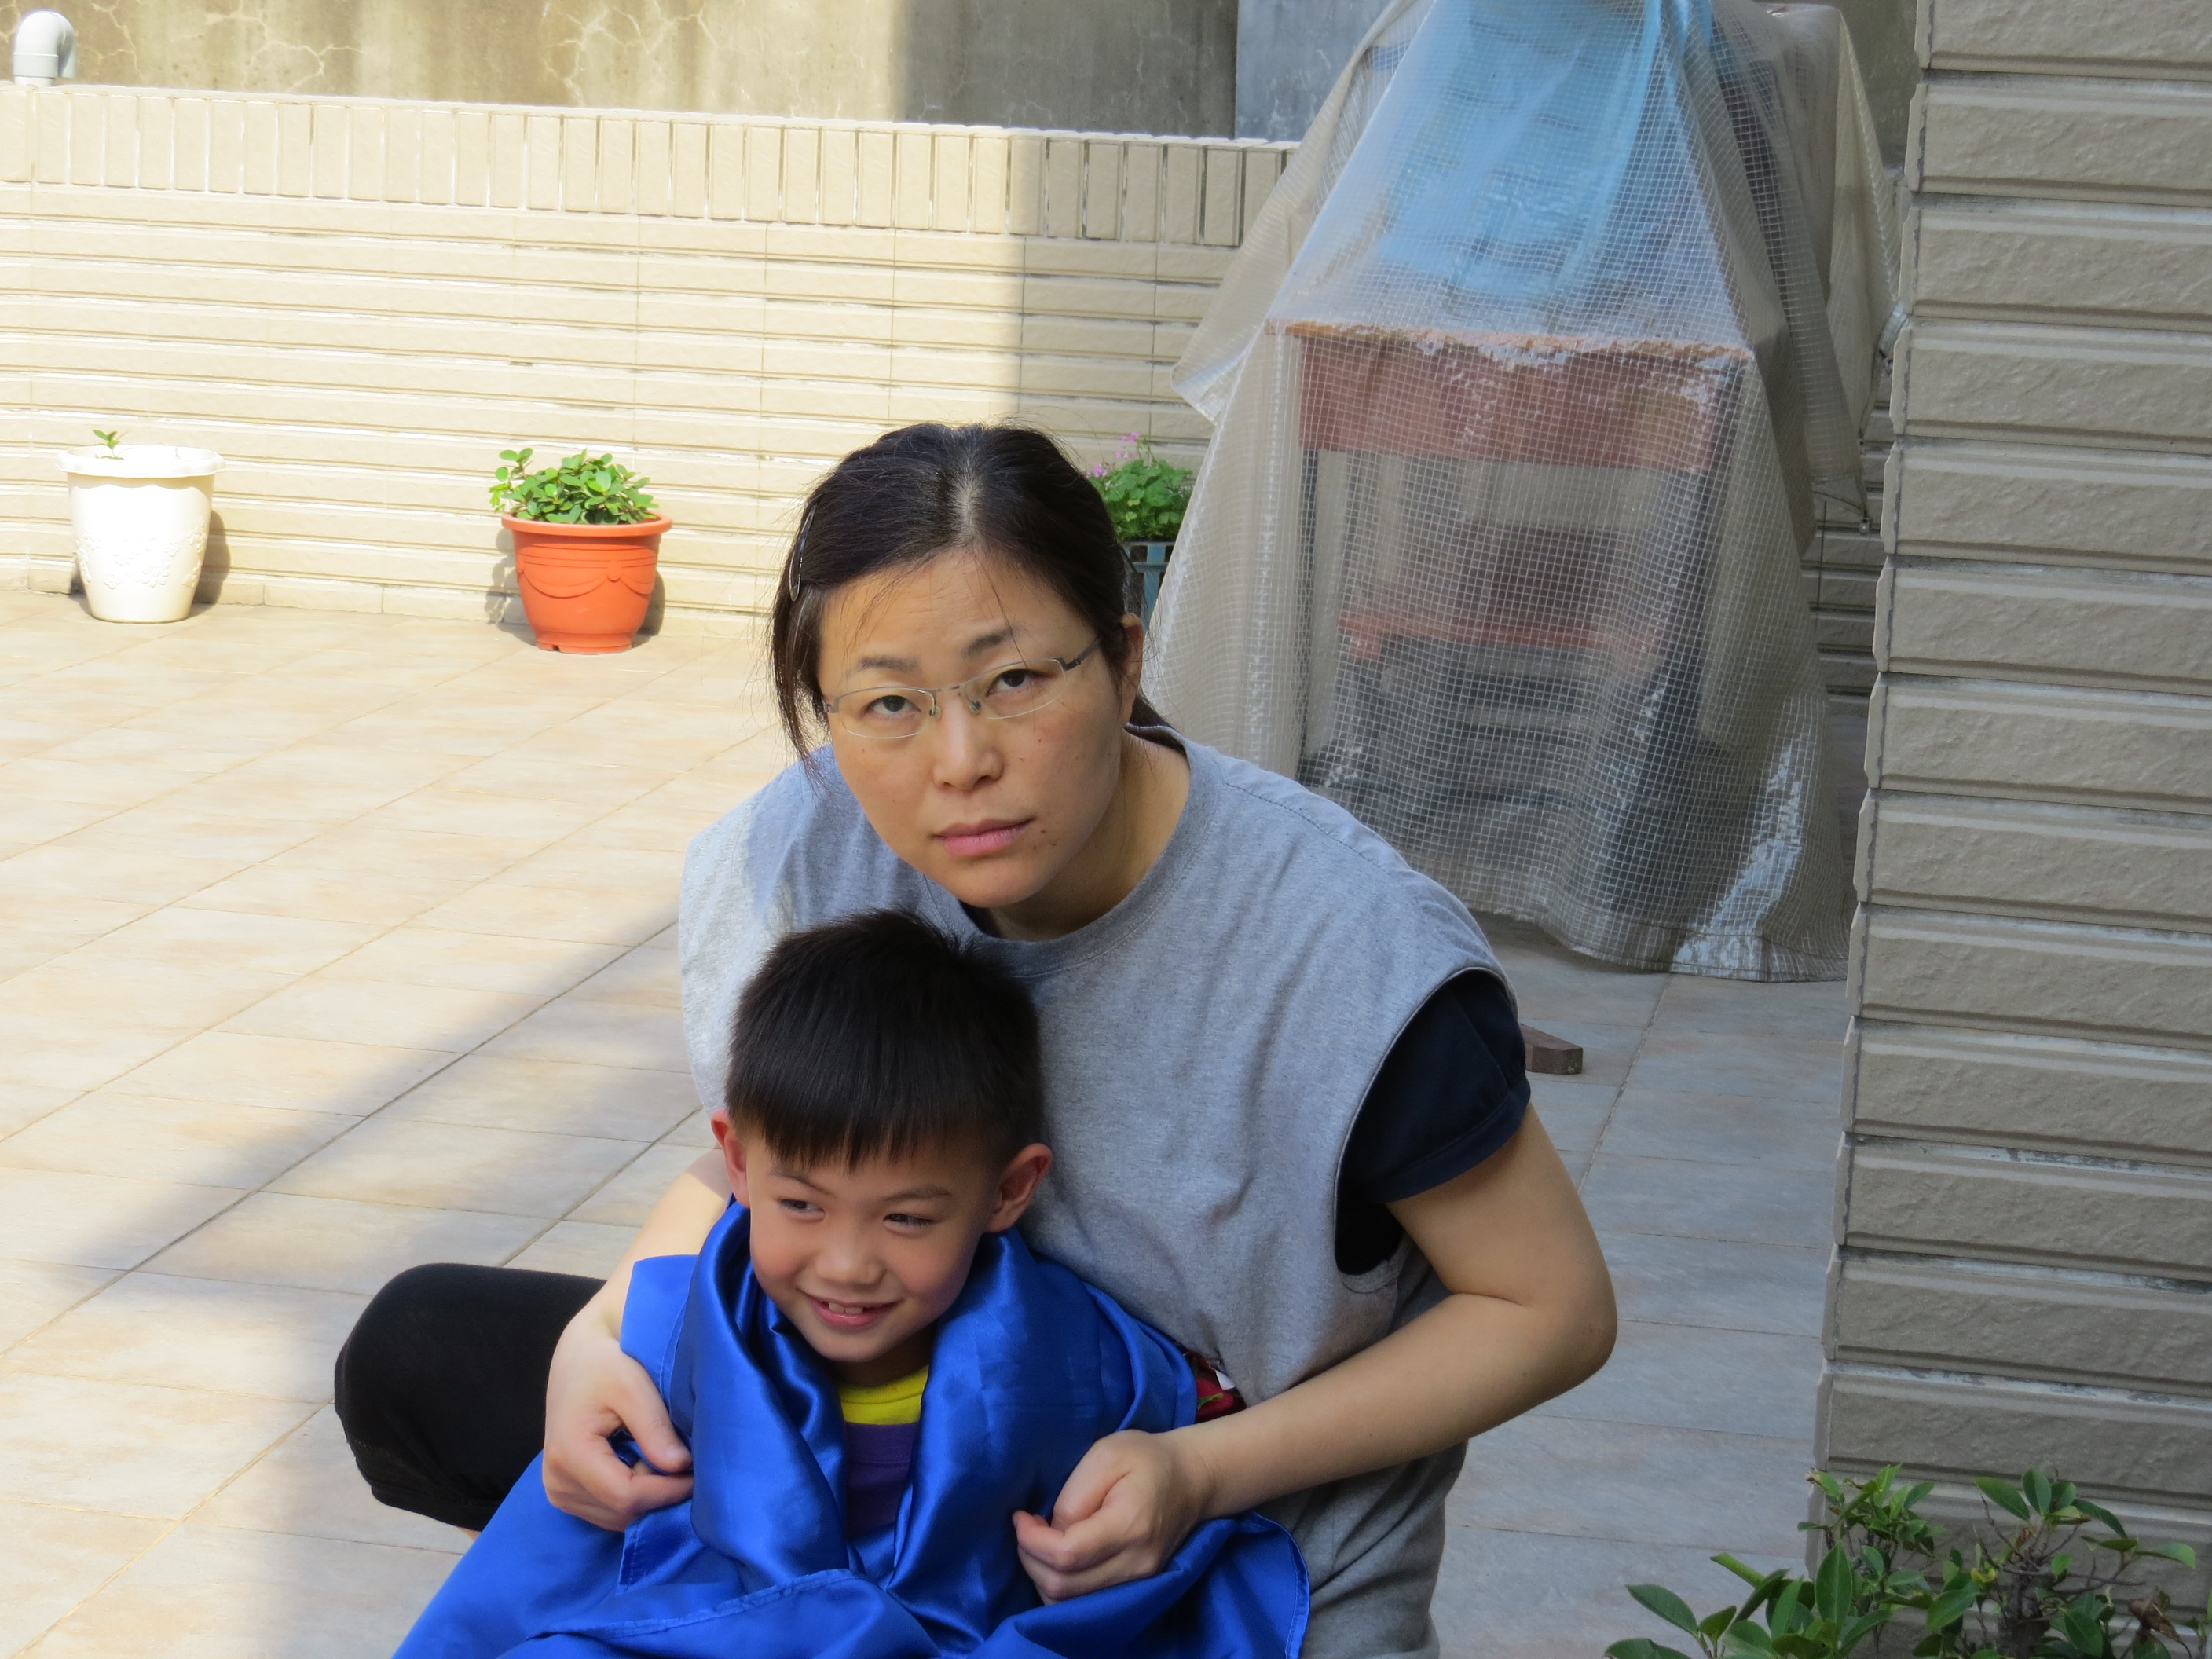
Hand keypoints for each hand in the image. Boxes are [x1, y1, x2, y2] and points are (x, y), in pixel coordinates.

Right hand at [541, 1295, 693, 1530]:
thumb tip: (681, 1467)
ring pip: (618, 1517)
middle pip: (622, 1512)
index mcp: (569, 1454)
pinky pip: (609, 1512)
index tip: (698, 1474)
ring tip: (668, 1466)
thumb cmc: (606, 1365)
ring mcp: (559, 1493)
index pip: (625, 1495)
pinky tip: (648, 1470)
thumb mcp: (634, 1385)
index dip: (667, 1492)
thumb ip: (654, 1427)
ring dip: (649, 1500)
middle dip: (661, 1496)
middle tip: (690, 1470)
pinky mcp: (566, 1494)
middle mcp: (557, 1482)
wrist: (578, 1360)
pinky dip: (634, 1499)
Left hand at [1013, 1428, 1214, 1601]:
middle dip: (1030, 1559)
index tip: (1020, 1517)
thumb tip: (1052, 1532)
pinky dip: (1060, 1583)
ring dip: (1041, 1575)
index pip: (1067, 1555)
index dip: (1032, 1541)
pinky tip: (1057, 1556)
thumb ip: (1074, 1496)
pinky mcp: (1135, 1586)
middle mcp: (1136, 1564)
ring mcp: (1138, 1581)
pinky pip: (1084, 1600)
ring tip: (1040, 1540)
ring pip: (1069, 1601)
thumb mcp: (1105, 1455)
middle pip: (1063, 1587)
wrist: (1193, 1478)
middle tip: (1026, 1527)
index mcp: (1130, 1526)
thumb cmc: (1147, 1458)